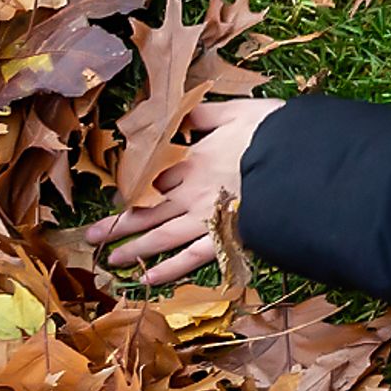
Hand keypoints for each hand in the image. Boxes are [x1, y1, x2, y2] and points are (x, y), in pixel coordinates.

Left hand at [83, 98, 283, 286]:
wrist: (299, 159)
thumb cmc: (272, 132)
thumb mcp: (237, 111)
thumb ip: (205, 114)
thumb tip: (182, 113)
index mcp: (193, 160)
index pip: (152, 178)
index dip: (131, 192)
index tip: (112, 201)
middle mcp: (192, 191)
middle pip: (148, 211)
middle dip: (118, 226)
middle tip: (91, 238)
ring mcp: (206, 217)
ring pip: (161, 237)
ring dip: (135, 250)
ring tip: (112, 261)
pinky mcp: (225, 238)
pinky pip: (192, 258)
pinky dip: (169, 270)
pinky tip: (148, 279)